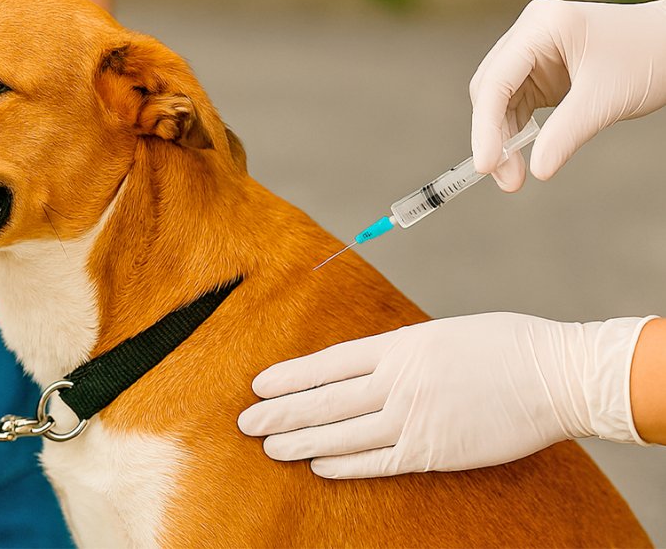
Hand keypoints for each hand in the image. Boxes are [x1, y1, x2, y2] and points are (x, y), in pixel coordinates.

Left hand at [238, 313, 651, 478]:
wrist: (554, 375)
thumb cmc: (501, 344)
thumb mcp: (439, 334)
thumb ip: (399, 352)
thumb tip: (365, 368)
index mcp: (399, 346)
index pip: (328, 363)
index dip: (290, 376)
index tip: (259, 385)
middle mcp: (397, 383)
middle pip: (325, 401)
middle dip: (281, 413)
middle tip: (246, 422)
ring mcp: (413, 419)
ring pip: (342, 434)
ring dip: (302, 442)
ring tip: (270, 447)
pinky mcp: (433, 451)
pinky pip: (378, 462)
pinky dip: (345, 465)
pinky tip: (319, 467)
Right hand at [470, 0, 665, 190]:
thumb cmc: (650, 58)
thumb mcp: (605, 100)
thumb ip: (565, 135)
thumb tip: (536, 171)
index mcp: (541, 26)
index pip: (497, 80)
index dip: (485, 126)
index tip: (485, 165)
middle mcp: (529, 35)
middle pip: (490, 90)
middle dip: (492, 136)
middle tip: (502, 177)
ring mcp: (533, 52)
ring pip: (498, 102)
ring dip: (501, 139)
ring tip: (512, 177)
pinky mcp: (540, 72)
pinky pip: (515, 106)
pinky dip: (515, 133)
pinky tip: (519, 156)